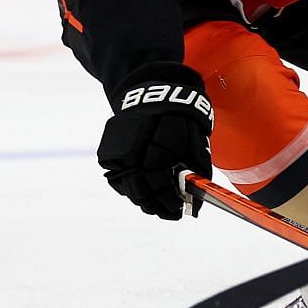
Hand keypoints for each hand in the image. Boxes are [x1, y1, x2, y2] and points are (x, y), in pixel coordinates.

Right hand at [95, 63, 213, 219]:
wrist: (153, 95)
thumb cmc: (181, 118)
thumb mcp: (195, 139)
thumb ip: (197, 170)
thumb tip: (199, 202)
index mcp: (156, 145)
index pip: (159, 183)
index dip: (169, 201)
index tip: (178, 211)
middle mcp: (133, 150)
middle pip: (141, 189)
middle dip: (157, 205)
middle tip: (170, 213)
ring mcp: (117, 152)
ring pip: (128, 187)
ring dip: (144, 200)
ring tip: (158, 207)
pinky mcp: (107, 154)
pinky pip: (119, 180)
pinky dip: (131, 189)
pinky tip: (144, 193)